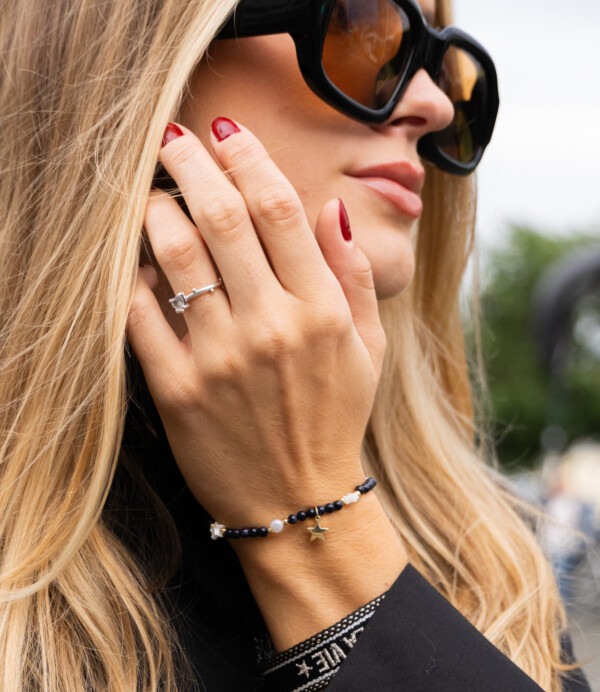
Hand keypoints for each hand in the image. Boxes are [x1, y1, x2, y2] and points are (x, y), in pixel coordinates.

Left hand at [127, 120, 386, 555]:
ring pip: (175, 256)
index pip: (279, 209)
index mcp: (321, 311)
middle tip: (173, 140)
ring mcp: (221, 359)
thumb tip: (330, 209)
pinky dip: (134, 277)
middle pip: (222, 217)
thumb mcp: (368, 350)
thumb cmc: (334, 420)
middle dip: (191, 163)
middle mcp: (271, 327)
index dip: (248, 156)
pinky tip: (140, 264)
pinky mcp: (179, 390)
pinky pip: (142, 314)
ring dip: (157, 211)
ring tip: (154, 196)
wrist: (299, 501)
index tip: (226, 132)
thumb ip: (353, 276)